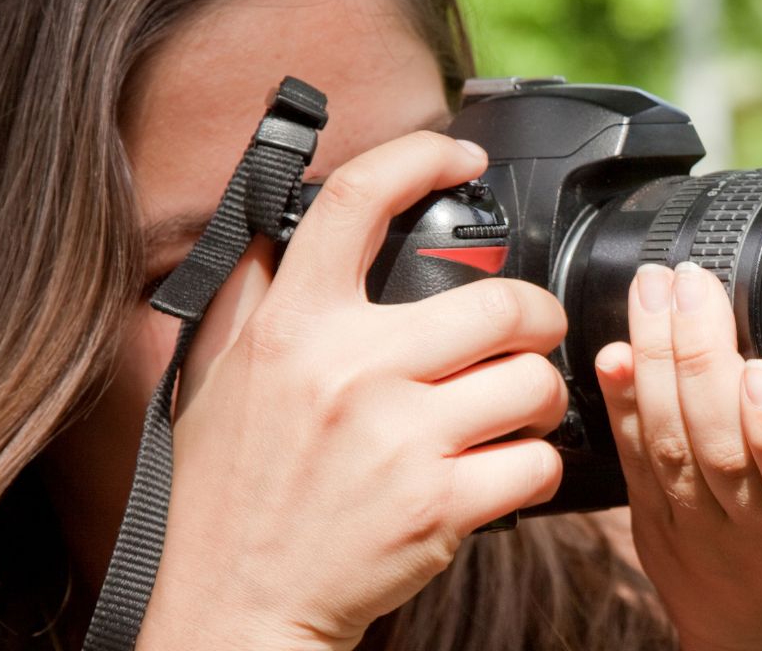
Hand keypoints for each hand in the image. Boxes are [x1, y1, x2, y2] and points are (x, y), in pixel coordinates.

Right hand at [138, 132, 569, 649]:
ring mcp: (400, 440)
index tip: (460, 155)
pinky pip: (538, 461)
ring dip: (544, 393)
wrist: (238, 607)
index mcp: (292, 328)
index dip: (421, 155)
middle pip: (500, 301)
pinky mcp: (440, 507)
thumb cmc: (229, 497)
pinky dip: (539, 464)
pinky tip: (510, 466)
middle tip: (529, 331)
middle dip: (536, 315)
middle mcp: (349, 372)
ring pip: (535, 380)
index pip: (358, 201)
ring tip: (519, 406)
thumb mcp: (218, 380)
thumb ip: (256, 297)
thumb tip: (286, 224)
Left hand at [594, 263, 761, 650]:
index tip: (760, 371)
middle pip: (720, 448)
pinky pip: (633, 461)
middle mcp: (759, 528)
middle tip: (691, 283)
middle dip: (700, 357)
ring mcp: (699, 529)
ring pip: (670, 448)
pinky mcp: (653, 525)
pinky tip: (613, 355)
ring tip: (653, 293)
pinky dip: (620, 403)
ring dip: (655, 361)